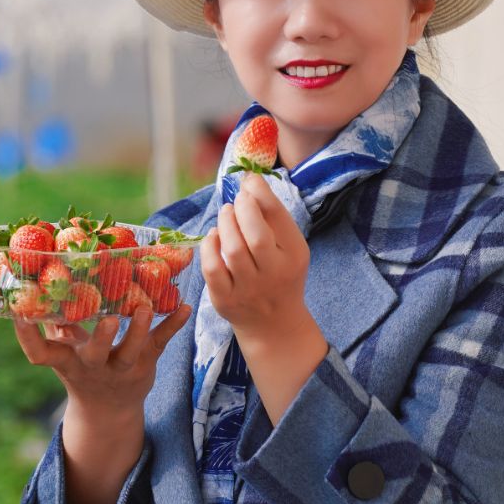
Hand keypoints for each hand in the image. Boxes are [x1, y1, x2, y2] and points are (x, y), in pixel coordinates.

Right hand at [12, 298, 191, 416]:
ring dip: (140, 330)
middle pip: (96, 355)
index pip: (40, 354)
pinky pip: (161, 344)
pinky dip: (174, 325)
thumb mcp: (64, 351)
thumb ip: (52, 323)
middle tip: (109, 319)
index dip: (26, 337)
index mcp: (66, 361)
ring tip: (145, 308)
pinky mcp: (146, 364)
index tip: (19, 316)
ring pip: (132, 352)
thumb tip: (31, 286)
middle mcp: (92, 367)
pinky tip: (185, 307)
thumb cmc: (80, 368)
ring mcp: (121, 368)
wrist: (109, 412)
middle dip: (102, 339)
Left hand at [199, 173, 309, 343]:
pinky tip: (214, 237)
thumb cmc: (279, 273)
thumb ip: (272, 215)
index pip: (278, 218)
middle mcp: (274, 274)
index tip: (249, 181)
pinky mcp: (225, 300)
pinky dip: (209, 246)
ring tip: (226, 214)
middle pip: (255, 234)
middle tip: (237, 200)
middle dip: (242, 208)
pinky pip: (212, 268)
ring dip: (225, 223)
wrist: (273, 323)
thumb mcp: (288, 245)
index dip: (260, 193)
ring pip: (232, 249)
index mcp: (294, 255)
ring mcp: (248, 289)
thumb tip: (249, 179)